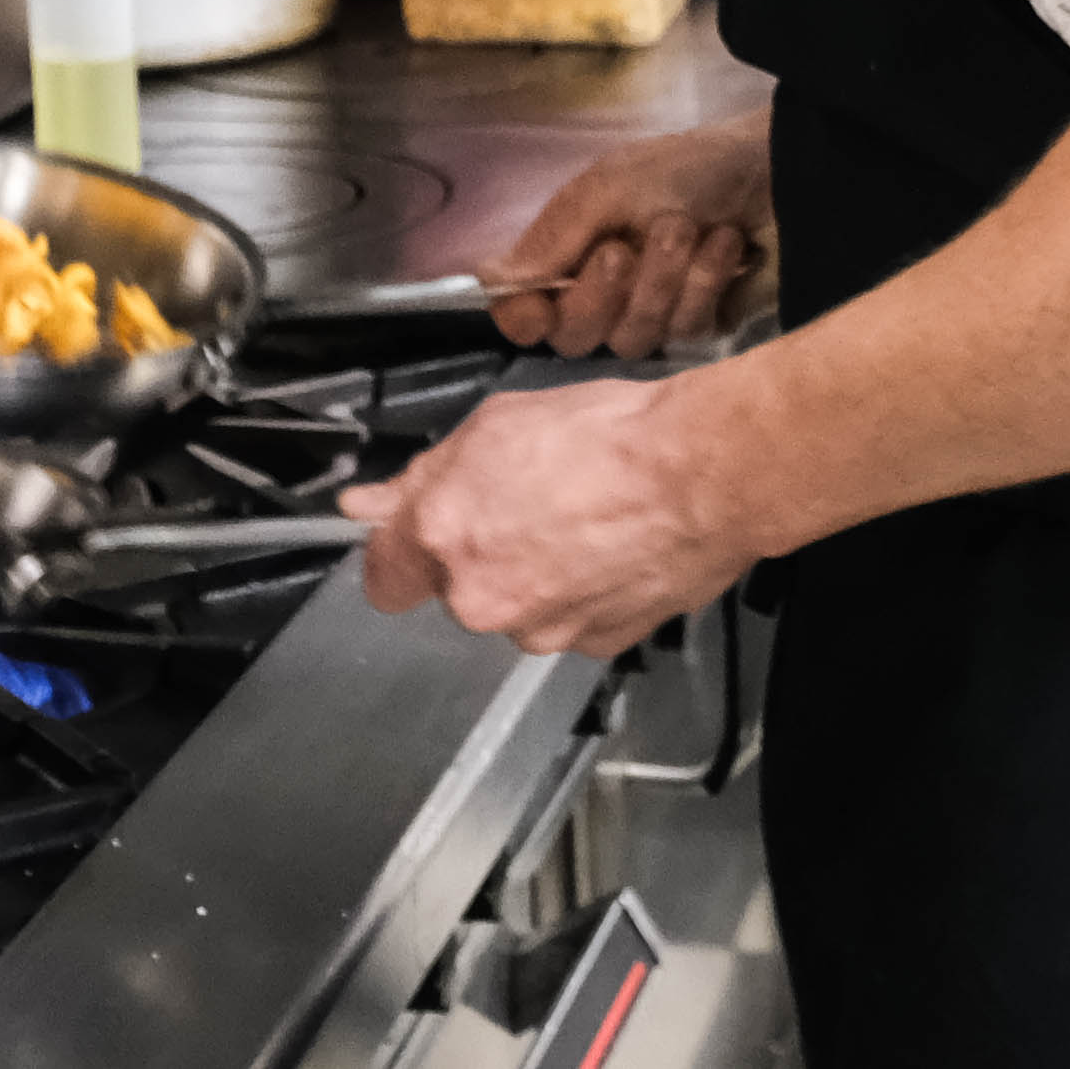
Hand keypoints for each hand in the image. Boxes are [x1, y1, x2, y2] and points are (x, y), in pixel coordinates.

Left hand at [339, 374, 756, 654]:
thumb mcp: (497, 424)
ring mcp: (541, 629)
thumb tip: (366, 502)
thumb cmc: (606, 435)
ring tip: (586, 517)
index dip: (401, 552)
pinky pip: (571, 619)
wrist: (703, 474)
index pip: (383, 576)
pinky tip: (614, 546)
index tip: (419, 534)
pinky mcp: (595, 644)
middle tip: (530, 499)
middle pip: (459, 589)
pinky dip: (585, 591)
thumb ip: (424, 476)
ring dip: (538, 574)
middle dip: (484, 553)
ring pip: (519, 607)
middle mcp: (482, 598)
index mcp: (445, 537)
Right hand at [488, 112, 769, 357]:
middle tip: (627, 247)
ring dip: (662, 279)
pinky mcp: (701, 327)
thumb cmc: (688, 167)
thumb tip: (488, 280)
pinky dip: (703, 283)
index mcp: (570, 252)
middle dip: (601, 293)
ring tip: (690, 229)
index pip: (522, 310)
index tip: (540, 306)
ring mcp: (653, 313)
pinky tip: (726, 246)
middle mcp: (604, 291)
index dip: (522, 317)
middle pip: (571, 338)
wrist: (780, 173)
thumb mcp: (612, 185)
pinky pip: (684, 333)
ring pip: (630, 339)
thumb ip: (554, 236)